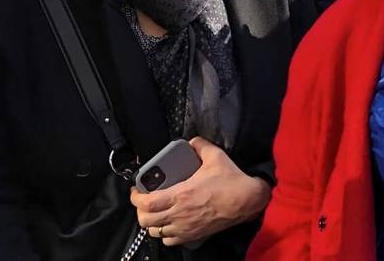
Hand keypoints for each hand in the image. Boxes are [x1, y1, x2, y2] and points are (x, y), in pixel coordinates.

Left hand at [132, 137, 270, 246]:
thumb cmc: (231, 180)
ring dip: (152, 224)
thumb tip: (191, 142)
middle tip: (144, 201)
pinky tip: (170, 225)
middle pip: (145, 220)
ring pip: (155, 233)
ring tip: (155, 213)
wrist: (247, 200)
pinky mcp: (193, 235)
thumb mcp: (216, 156)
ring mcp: (185, 227)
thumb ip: (200, 146)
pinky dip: (165, 234)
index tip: (137, 190)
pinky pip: (170, 241)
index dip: (136, 197)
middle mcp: (178, 214)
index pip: (146, 203)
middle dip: (140, 211)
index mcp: (180, 194)